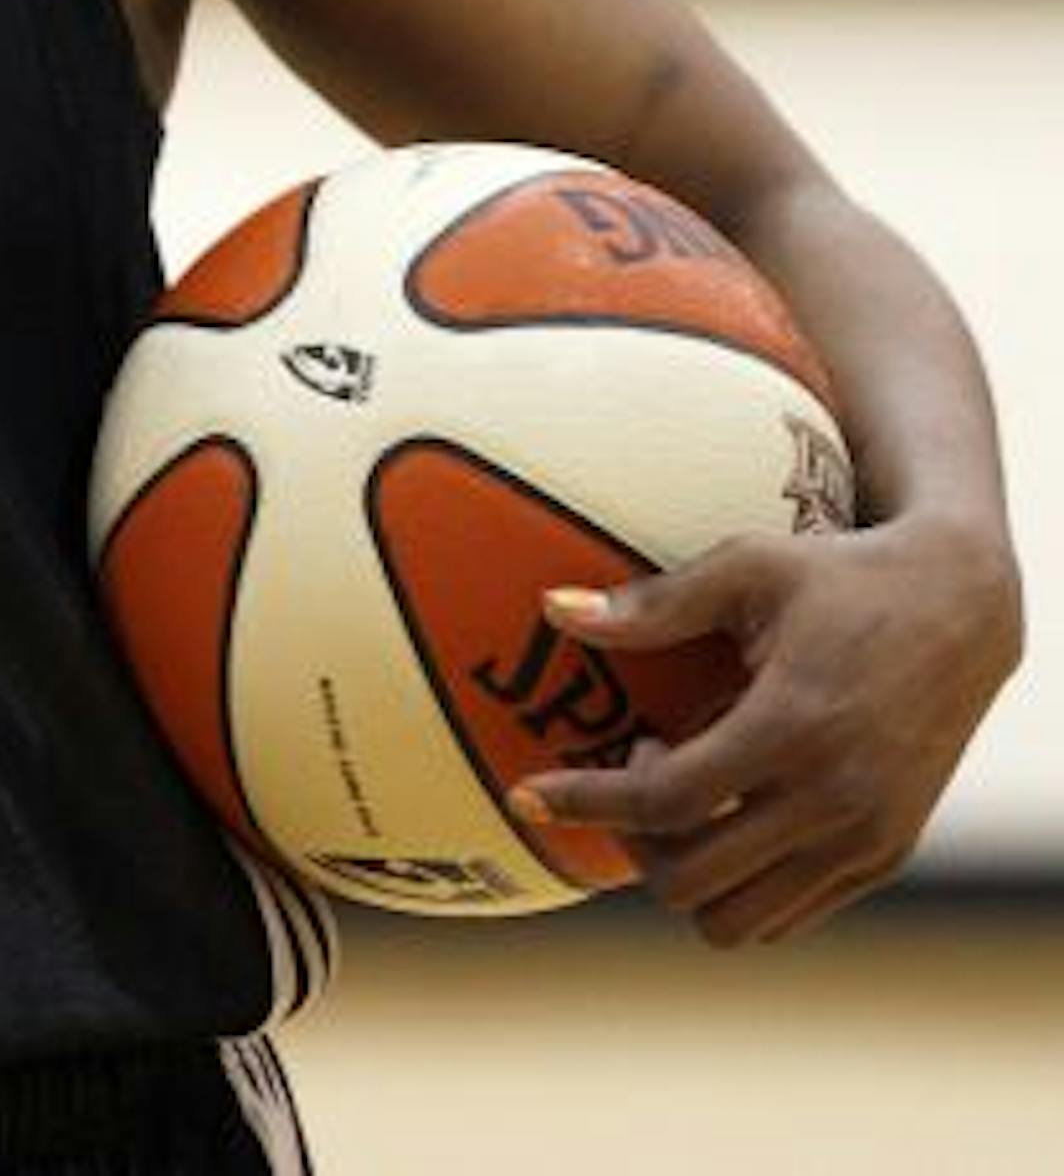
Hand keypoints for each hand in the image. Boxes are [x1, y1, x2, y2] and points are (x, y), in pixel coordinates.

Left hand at [505, 519, 1021, 945]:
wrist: (960, 609)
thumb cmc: (843, 578)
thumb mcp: (748, 568)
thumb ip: (653, 603)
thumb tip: (553, 610)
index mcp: (793, 728)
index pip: (664, 801)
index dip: (587, 801)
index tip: (530, 794)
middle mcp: (833, 800)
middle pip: (689, 878)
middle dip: (631, 838)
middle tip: (636, 761)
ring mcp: (865, 839)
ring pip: (736, 921)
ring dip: (683, 874)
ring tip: (681, 794)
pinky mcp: (885, 857)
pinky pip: (786, 916)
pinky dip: (737, 886)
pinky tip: (726, 814)